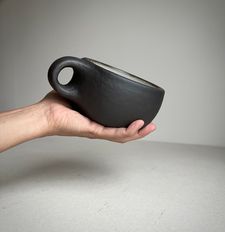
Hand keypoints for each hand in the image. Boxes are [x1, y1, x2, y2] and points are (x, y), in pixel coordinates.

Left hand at [41, 91, 155, 142]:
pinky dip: (127, 130)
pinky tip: (138, 124)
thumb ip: (87, 86)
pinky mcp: (93, 131)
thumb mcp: (78, 93)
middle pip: (123, 133)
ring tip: (151, 127)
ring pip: (122, 136)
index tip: (142, 117)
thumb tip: (91, 74)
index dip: (130, 124)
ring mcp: (97, 131)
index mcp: (97, 121)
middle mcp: (99, 128)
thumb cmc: (57, 106)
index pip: (117, 125)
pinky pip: (114, 133)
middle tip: (152, 125)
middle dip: (139, 131)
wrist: (44, 114)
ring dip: (138, 133)